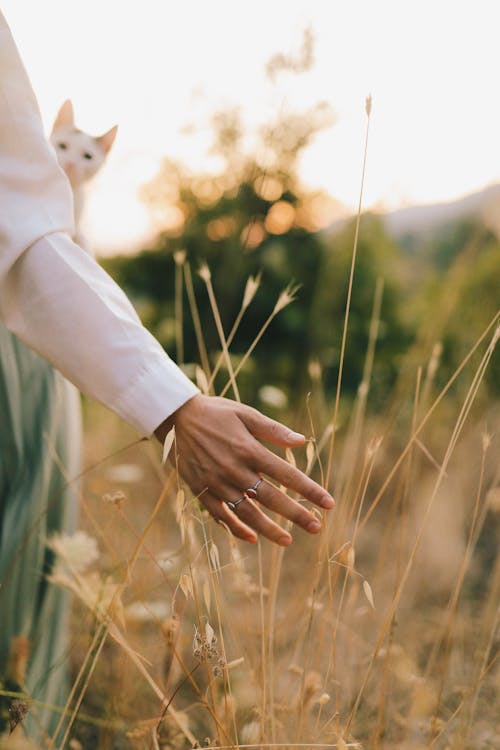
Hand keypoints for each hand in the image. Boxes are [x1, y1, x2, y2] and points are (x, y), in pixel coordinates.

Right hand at [155, 394, 334, 545]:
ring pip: (247, 512)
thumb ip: (274, 430)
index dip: (309, 489)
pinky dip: (236, 528)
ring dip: (268, 529)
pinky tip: (252, 538)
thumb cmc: (217, 413)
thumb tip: (302, 441)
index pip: (286, 474)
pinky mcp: (201, 490)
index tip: (328, 503)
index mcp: (249, 449)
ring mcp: (217, 482)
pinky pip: (221, 515)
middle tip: (317, 527)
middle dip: (296, 514)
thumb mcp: (246, 414)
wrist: (177, 417)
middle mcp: (235, 469)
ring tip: (288, 540)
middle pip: (270, 497)